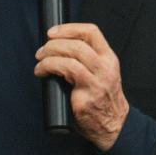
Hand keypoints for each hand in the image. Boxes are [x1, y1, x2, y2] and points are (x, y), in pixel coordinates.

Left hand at [35, 23, 129, 150]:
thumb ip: (87, 59)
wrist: (114, 126)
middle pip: (77, 45)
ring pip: (70, 59)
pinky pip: (65, 74)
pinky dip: (49, 69)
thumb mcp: (103, 72)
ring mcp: (96, 83)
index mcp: (109, 59)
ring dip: (49, 57)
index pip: (92, 32)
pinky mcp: (86, 97)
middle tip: (42, 51)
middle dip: (54, 44)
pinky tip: (42, 73)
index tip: (52, 32)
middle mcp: (105, 69)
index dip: (69, 28)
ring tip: (40, 62)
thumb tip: (57, 45)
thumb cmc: (103, 98)